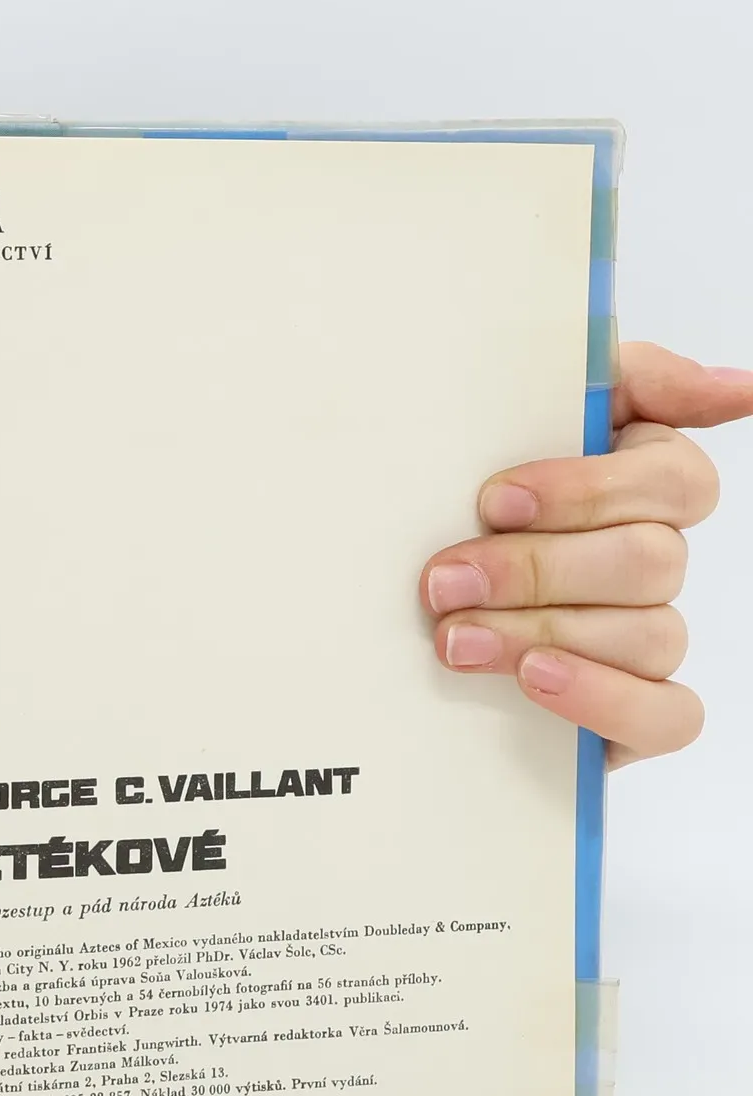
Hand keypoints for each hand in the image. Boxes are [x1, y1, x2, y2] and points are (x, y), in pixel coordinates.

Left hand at [421, 343, 747, 765]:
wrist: (377, 605)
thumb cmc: (445, 508)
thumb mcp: (504, 419)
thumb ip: (616, 378)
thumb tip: (734, 387)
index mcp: (638, 486)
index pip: (675, 480)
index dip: (587, 491)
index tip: (493, 502)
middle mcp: (653, 562)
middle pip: (652, 561)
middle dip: (535, 570)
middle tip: (443, 583)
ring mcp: (646, 641)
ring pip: (649, 634)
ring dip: (540, 633)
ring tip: (452, 639)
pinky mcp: (634, 716)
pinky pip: (670, 717)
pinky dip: (605, 697)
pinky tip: (536, 679)